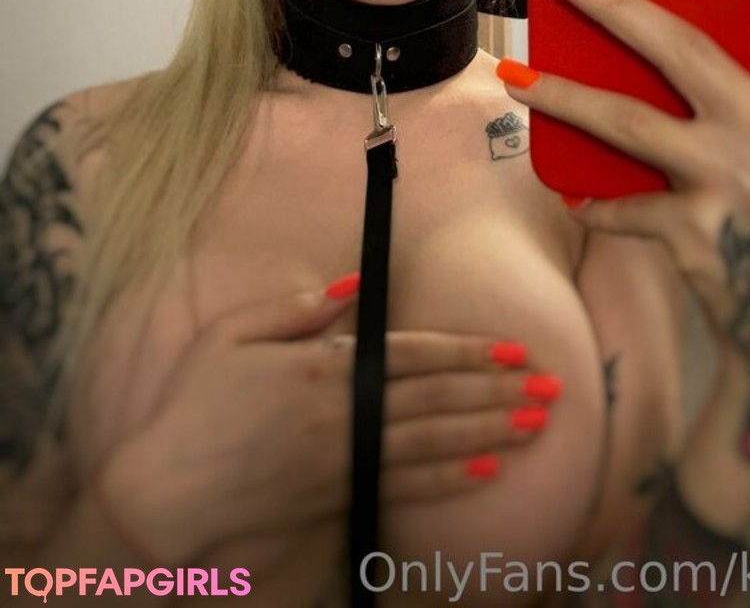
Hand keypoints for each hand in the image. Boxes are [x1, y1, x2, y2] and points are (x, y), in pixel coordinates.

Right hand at [99, 285, 561, 562]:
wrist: (166, 489)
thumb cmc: (196, 404)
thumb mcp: (233, 334)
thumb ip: (298, 309)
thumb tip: (351, 286)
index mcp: (323, 367)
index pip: (412, 354)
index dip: (466, 351)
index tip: (511, 348)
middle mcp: (342, 413)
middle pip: (436, 399)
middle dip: (497, 391)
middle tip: (550, 385)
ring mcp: (342, 460)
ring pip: (432, 443)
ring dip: (490, 431)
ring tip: (536, 424)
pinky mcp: (336, 497)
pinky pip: (405, 487)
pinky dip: (450, 479)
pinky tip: (487, 470)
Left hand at [498, 0, 749, 457]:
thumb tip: (674, 16)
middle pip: (682, 47)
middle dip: (616, 4)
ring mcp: (738, 183)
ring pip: (630, 125)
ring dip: (565, 96)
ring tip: (515, 74)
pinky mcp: (701, 237)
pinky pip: (626, 206)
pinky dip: (597, 198)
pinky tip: (569, 189)